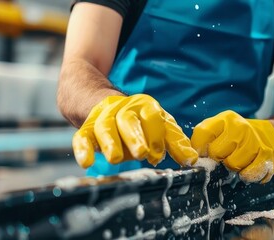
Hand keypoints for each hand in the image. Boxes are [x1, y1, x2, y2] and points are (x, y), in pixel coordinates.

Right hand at [73, 94, 197, 167]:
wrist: (104, 104)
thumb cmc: (139, 121)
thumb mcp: (160, 126)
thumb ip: (176, 142)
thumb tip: (192, 160)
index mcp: (144, 106)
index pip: (151, 116)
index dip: (155, 134)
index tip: (158, 154)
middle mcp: (122, 108)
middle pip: (127, 120)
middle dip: (134, 137)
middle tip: (141, 153)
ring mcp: (103, 118)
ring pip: (105, 128)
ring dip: (110, 143)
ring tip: (114, 159)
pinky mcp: (86, 128)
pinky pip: (81, 137)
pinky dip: (82, 148)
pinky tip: (86, 162)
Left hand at [191, 110, 273, 182]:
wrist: (268, 134)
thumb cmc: (236, 136)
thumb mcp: (217, 130)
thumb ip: (202, 140)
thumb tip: (189, 159)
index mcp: (225, 119)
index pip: (203, 134)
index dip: (200, 149)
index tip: (204, 154)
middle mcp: (241, 127)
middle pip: (217, 153)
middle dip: (218, 160)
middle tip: (224, 158)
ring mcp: (255, 140)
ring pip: (234, 163)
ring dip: (234, 168)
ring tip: (236, 162)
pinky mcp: (268, 155)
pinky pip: (252, 173)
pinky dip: (248, 175)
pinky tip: (248, 169)